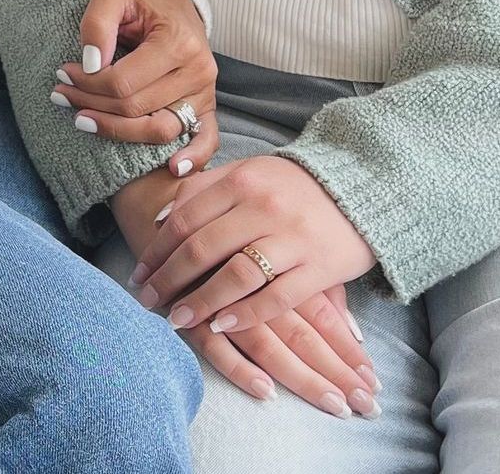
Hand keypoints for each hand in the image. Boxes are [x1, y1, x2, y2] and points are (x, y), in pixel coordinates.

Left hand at [51, 0, 218, 173]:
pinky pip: (206, 141)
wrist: (176, 7)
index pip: (123, 81)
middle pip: (136, 108)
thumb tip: (90, 64)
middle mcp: (198, 71)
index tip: (63, 73)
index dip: (87, 83)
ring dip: (116, 130)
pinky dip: (192, 158)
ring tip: (81, 119)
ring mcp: (205, 94)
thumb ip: (98, 23)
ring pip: (160, 129)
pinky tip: (171, 168)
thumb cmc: (141, 3)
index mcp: (178, 42)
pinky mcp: (208, 109)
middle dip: (91, 104)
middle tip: (61, 94)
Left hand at [112, 170, 374, 416]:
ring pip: (236, 275)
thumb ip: (203, 190)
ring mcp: (292, 238)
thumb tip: (160, 218)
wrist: (361, 187)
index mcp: (239, 181)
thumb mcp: (247, 173)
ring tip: (178, 320)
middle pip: (203, 248)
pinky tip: (222, 325)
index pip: (186, 218)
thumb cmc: (292, 186)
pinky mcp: (320, 267)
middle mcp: (262, 208)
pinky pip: (278, 297)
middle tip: (147, 301)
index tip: (139, 272)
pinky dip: (247, 313)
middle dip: (170, 279)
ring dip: (202, 301)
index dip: (157, 249)